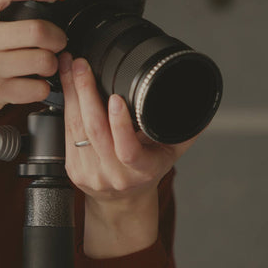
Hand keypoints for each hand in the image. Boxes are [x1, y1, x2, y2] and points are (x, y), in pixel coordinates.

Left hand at [58, 53, 200, 256]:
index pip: (127, 150)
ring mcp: (90, 173)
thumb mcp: (170, 153)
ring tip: (69, 66)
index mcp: (140, 170)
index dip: (120, 124)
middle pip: (95, 131)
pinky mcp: (72, 168)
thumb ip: (183, 130)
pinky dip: (66, 106)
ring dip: (71, 93)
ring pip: (76, 128)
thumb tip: (201, 104)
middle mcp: (113, 174)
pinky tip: (65, 86)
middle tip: (82, 66)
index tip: (115, 99)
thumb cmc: (148, 171)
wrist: (122, 201)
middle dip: (85, 93)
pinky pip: (66, 133)